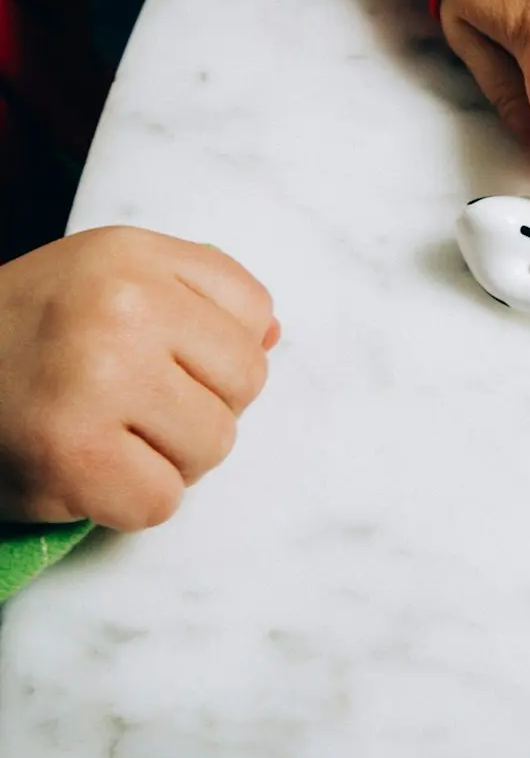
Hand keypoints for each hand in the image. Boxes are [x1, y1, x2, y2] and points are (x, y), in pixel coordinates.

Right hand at [0, 228, 277, 531]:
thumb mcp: (107, 273)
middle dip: (200, 405)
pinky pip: (161, 501)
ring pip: (213, 446)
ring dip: (170, 457)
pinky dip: (131, 501)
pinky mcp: (72, 458)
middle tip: (135, 405)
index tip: (168, 358)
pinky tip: (90, 472)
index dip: (218, 349)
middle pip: (245, 383)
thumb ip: (196, 292)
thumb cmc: (28, 329)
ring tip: (111, 436)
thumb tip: (273, 338)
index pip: (254, 312)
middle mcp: (121, 309)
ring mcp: (97, 383)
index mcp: (134, 257)